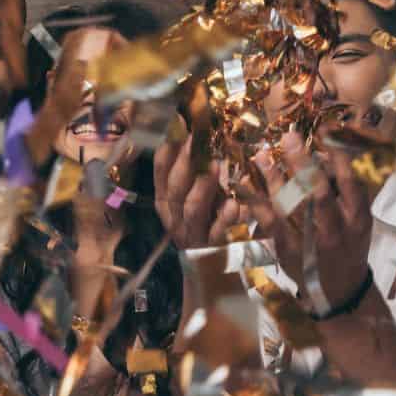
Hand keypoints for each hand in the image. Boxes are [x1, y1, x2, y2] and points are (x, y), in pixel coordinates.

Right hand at [154, 129, 241, 250]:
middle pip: (174, 187)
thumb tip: (198, 131)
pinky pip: (217, 232)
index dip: (167, 147)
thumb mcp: (196, 196)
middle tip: (198, 138)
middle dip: (185, 161)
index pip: (160, 171)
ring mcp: (191, 233)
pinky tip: (234, 204)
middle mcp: (174, 216)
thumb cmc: (205, 224)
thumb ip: (194, 171)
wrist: (209, 272)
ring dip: (203, 185)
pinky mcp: (211, 248)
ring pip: (191, 208)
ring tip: (216, 164)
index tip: (177, 123)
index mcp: (166, 200)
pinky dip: (224, 218)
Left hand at [242, 129, 373, 309]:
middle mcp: (335, 231)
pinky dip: (256, 203)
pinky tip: (244, 185)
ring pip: (291, 208)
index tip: (323, 130)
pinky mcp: (287, 251)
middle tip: (288, 138)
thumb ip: (346, 191)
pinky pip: (269, 224)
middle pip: (319, 194)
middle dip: (303, 164)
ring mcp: (310, 243)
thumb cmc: (348, 246)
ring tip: (261, 156)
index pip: (350, 182)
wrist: (338, 291)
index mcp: (357, 218)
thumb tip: (324, 155)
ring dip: (274, 179)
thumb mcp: (358, 221)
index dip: (337, 156)